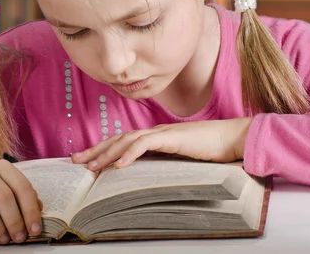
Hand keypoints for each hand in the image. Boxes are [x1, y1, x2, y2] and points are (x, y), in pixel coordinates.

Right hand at [0, 160, 43, 244]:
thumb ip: (19, 194)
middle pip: (4, 197)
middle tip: (18, 238)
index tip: (34, 229)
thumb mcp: (1, 186)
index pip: (21, 186)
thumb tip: (39, 208)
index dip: (30, 210)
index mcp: (2, 168)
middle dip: (14, 221)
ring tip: (3, 240)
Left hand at [72, 118, 252, 170]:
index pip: (122, 141)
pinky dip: (130, 154)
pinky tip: (118, 165)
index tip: (86, 160)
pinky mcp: (172, 138)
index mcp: (155, 137)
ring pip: (127, 141)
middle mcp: (155, 132)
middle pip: (118, 139)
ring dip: (107, 153)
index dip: (103, 149)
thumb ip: (165, 163)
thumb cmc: (211, 150)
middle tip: (75, 161)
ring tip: (91, 167)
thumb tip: (148, 177)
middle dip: (95, 150)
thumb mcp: (182, 159)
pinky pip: (146, 144)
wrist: (234, 139)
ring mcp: (163, 133)